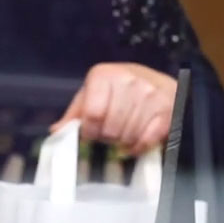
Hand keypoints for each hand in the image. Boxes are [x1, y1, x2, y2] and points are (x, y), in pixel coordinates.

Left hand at [54, 62, 177, 155]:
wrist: (159, 82)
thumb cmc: (120, 90)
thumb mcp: (94, 94)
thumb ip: (76, 113)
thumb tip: (56, 131)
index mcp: (104, 75)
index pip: (92, 114)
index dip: (90, 131)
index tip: (92, 134)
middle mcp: (128, 80)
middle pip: (110, 128)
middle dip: (107, 138)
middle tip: (110, 135)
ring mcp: (150, 93)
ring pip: (128, 136)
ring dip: (123, 143)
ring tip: (123, 136)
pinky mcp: (167, 108)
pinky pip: (147, 139)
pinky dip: (139, 147)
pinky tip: (136, 143)